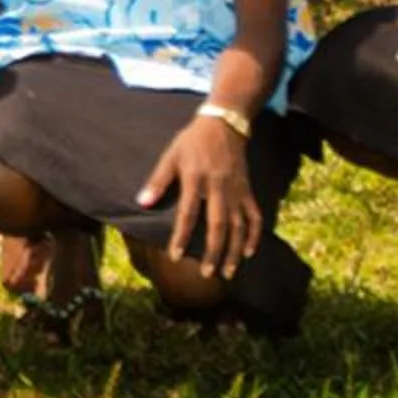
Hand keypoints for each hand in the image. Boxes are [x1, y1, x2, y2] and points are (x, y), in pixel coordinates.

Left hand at [138, 113, 257, 278]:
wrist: (224, 124)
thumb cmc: (192, 142)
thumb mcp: (171, 155)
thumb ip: (158, 180)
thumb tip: (142, 202)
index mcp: (195, 178)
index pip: (188, 213)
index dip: (180, 235)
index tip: (174, 256)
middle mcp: (218, 187)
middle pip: (217, 225)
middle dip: (213, 252)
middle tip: (206, 273)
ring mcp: (236, 190)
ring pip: (239, 226)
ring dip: (234, 251)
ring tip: (228, 272)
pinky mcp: (247, 190)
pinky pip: (255, 216)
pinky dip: (254, 235)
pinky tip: (249, 252)